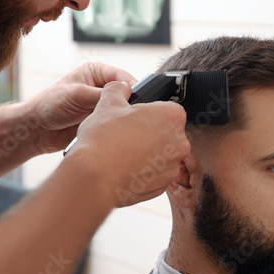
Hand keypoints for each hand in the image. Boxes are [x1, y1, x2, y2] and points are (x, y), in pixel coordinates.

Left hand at [22, 62, 136, 153]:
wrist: (36, 130)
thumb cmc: (49, 105)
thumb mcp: (77, 95)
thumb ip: (101, 94)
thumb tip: (125, 94)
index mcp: (96, 73)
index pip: (122, 77)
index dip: (131, 87)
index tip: (138, 99)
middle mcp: (101, 88)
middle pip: (124, 94)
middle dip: (127, 104)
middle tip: (129, 114)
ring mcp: (101, 106)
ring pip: (121, 111)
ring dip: (120, 118)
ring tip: (118, 124)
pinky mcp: (101, 122)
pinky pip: (115, 125)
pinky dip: (115, 128)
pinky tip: (114, 132)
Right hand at [66, 81, 190, 206]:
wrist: (94, 178)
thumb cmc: (102, 141)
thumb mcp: (108, 103)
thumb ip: (118, 89)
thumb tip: (121, 87)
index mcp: (172, 116)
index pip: (167, 109)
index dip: (150, 113)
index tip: (136, 118)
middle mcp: (180, 142)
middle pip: (167, 134)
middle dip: (150, 134)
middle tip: (127, 136)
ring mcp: (173, 167)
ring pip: (161, 156)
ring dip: (147, 154)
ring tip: (123, 154)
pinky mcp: (162, 186)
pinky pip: (155, 175)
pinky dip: (143, 172)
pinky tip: (125, 169)